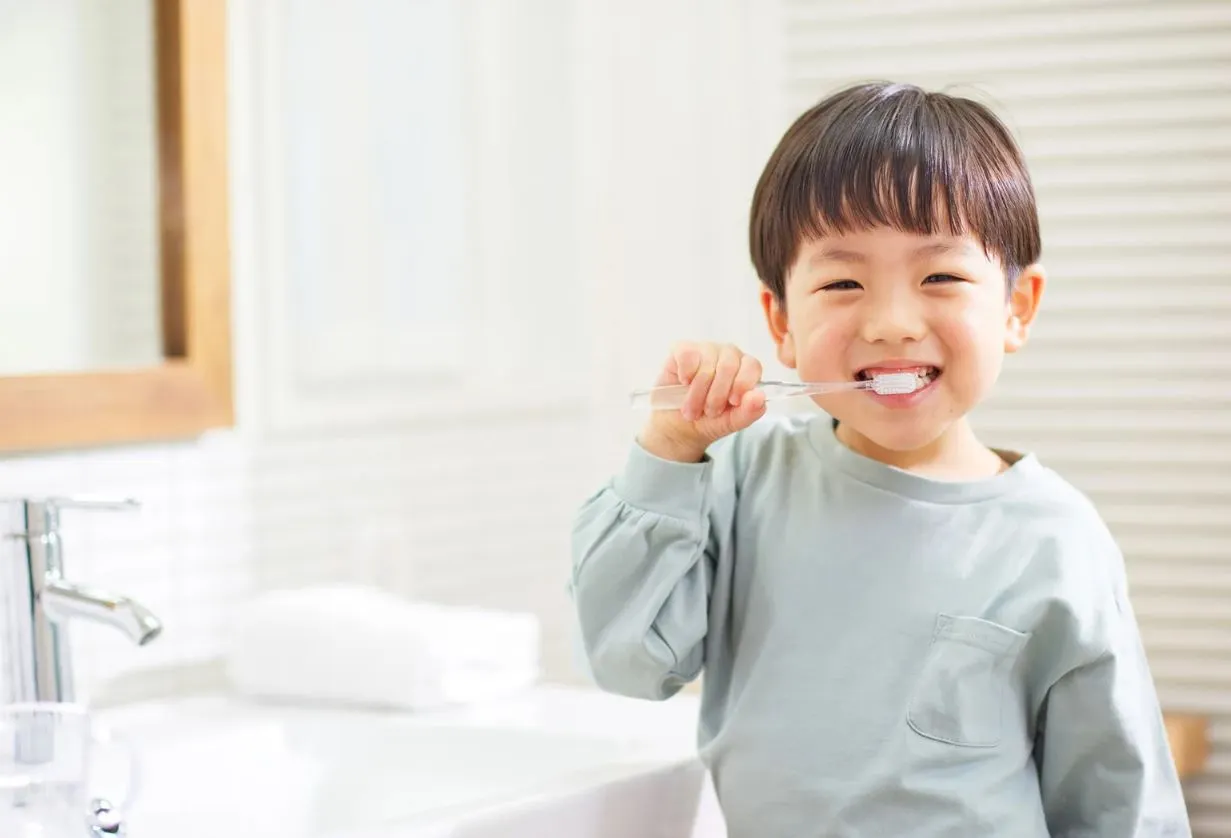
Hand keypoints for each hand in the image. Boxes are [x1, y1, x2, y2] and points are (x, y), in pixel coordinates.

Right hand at [638, 342, 766, 461]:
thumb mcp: (732, 422)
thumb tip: (759, 397)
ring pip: (706, 365)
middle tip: (709, 412)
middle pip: (728, 366)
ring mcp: (706, 349)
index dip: (742, 384)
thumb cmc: (710, 419)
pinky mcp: (683, 349)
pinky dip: (686, 374)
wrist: (679, 424)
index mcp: (745, 369)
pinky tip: (684, 384)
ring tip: (693, 410)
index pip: (752, 366)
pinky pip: (688, 355)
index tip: (733, 402)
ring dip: (698, 393)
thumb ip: (749, 411)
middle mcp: (728, 354)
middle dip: (717, 396)